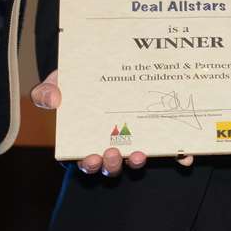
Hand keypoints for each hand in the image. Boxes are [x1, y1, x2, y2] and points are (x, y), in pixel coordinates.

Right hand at [29, 70, 192, 173]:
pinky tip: (184, 156)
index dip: (88, 163)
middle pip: (111, 165)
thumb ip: (47, 91)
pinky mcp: (159, 134)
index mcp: (87, 138)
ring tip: (138, 154)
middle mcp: (113, 144)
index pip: (86, 159)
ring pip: (136, 160)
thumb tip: (52, 99)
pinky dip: (177, 156)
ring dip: (137, 161)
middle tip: (111, 153)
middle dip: (111, 164)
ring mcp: (136, 140)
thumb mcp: (58, 82)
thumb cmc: (78, 80)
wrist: (104, 65)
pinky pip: (169, 150)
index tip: (89, 158)